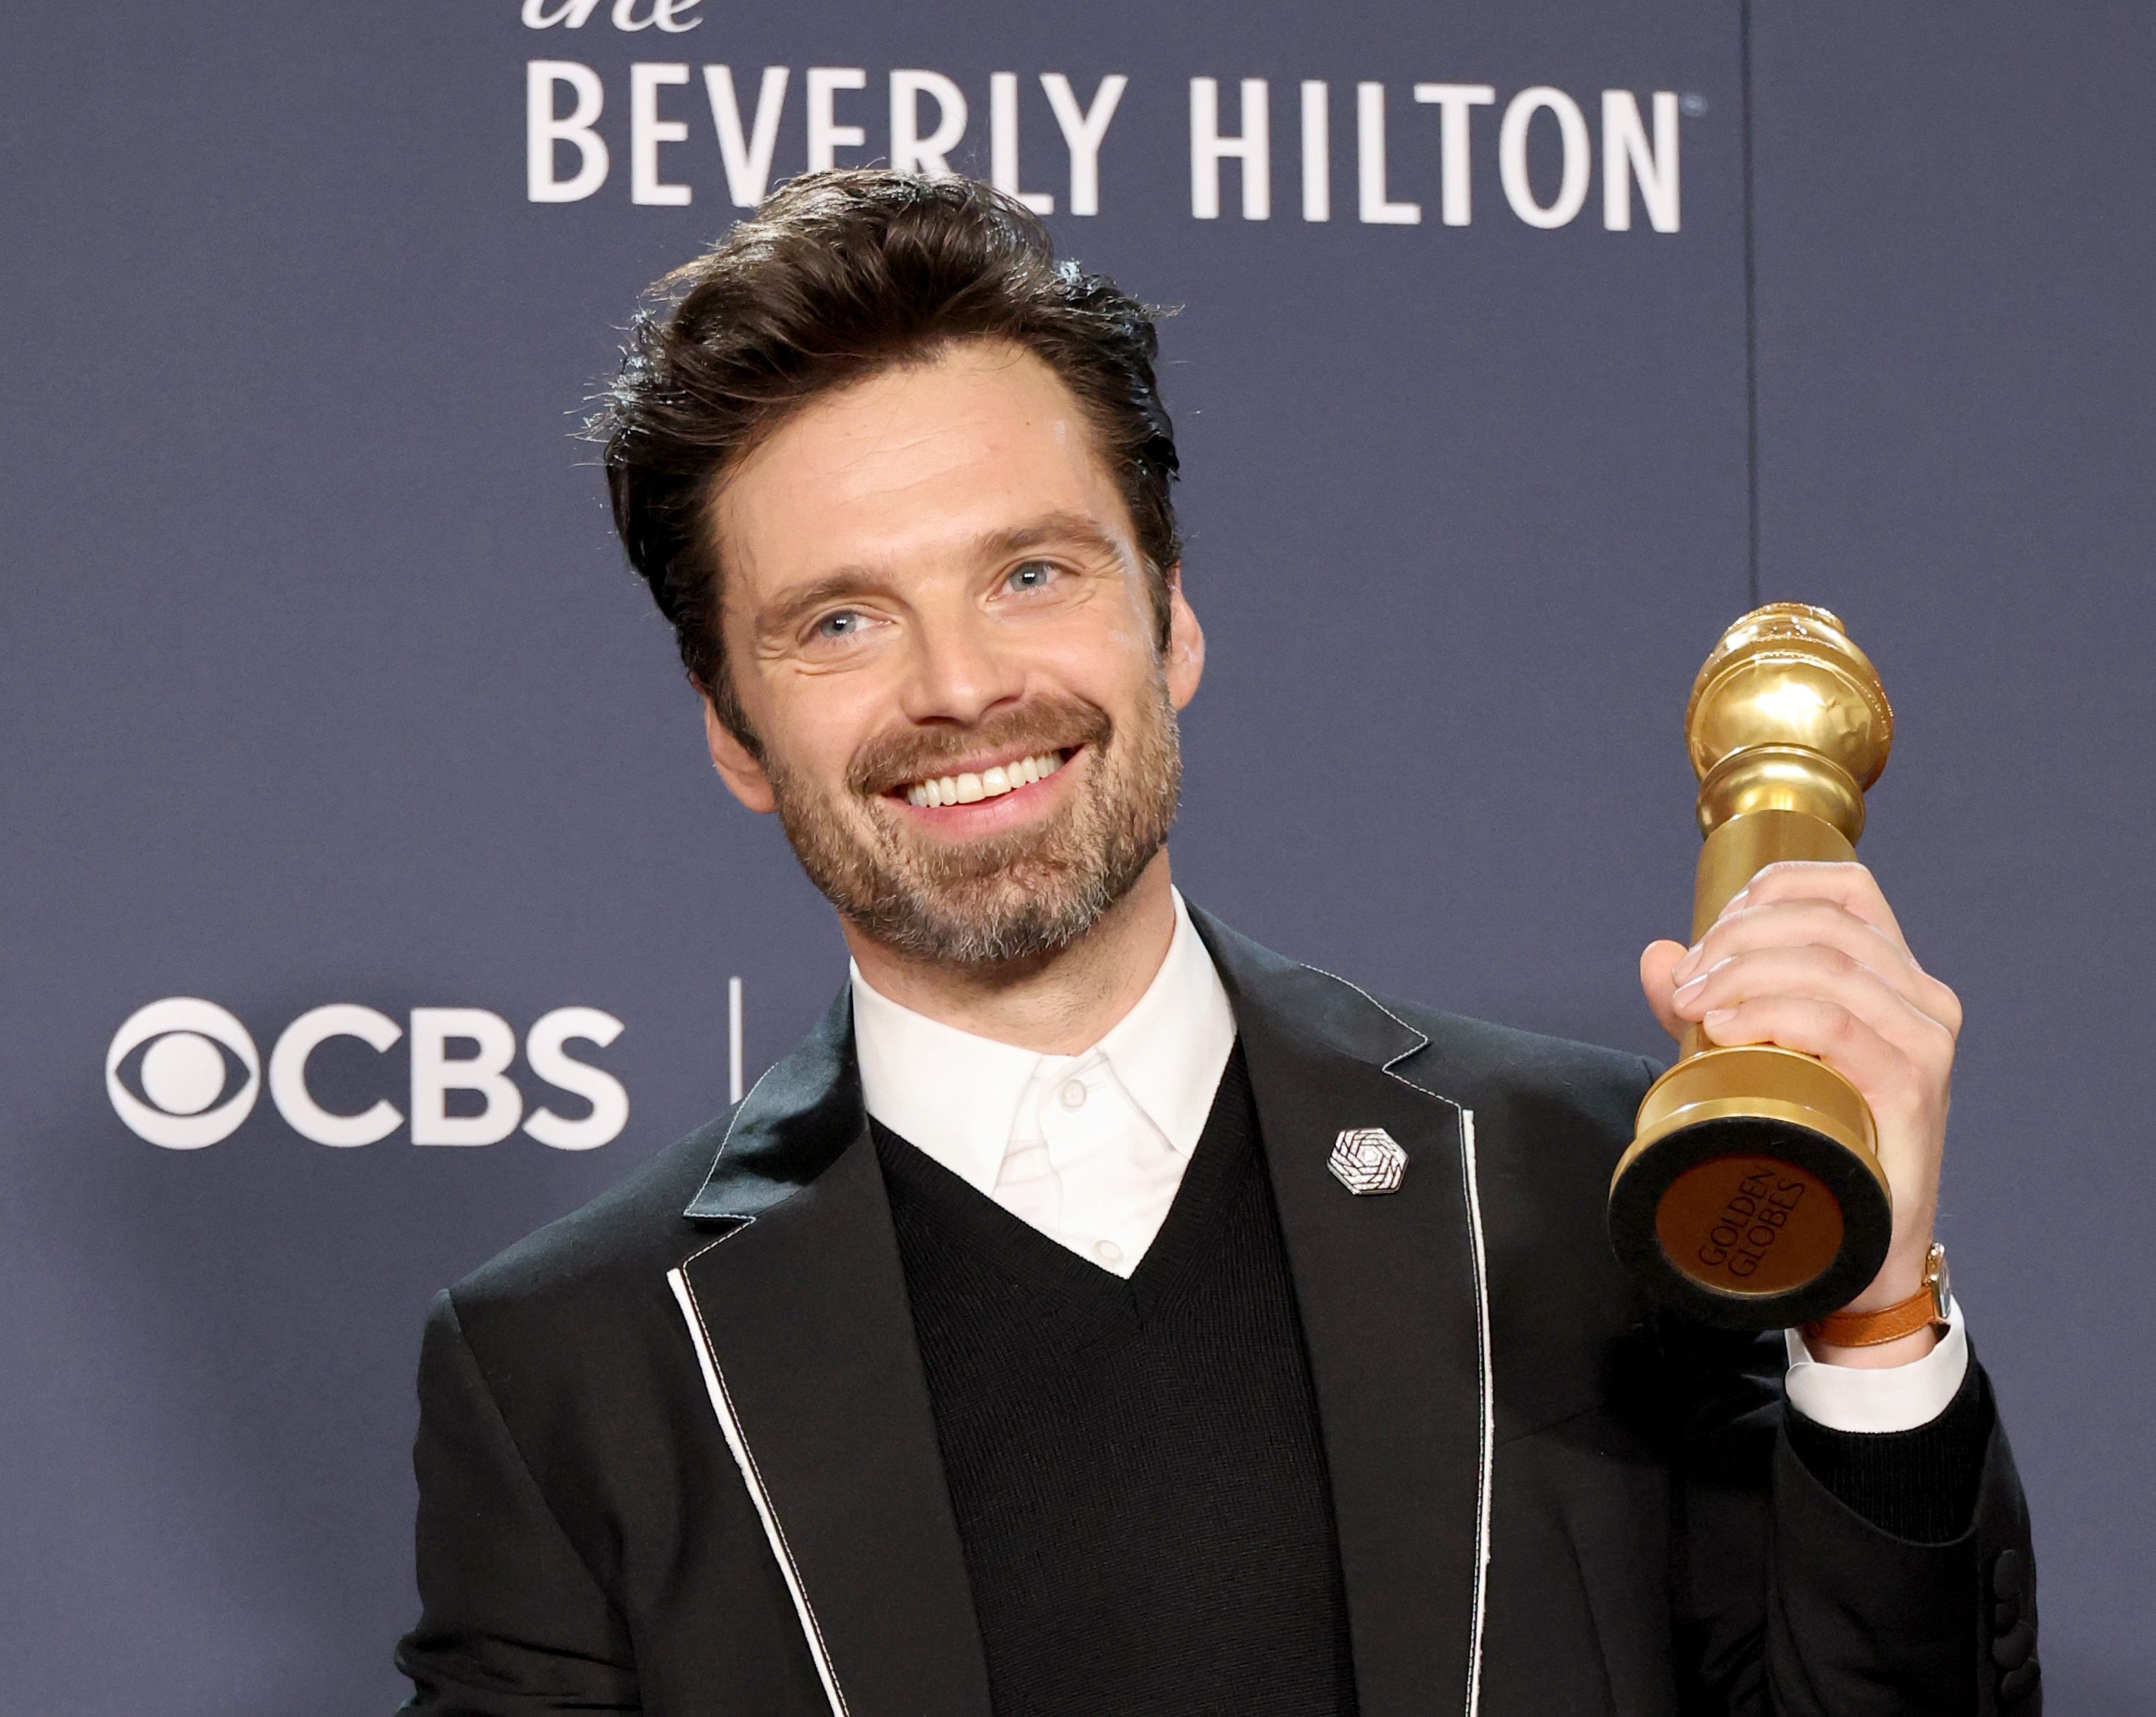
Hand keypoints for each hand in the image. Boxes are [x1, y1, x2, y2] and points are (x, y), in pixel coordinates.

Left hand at [1639, 861, 1961, 1365]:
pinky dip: (1774, 1013)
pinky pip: (1840, 1026)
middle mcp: (1922, 1001)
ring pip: (1830, 967)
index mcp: (1893, 979)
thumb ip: (1707, 1003)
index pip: (1846, 889)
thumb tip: (1658, 955)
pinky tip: (1725, 1028)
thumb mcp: (1752, 1059)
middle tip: (1683, 986)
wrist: (1857, 1252)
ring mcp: (1924, 1045)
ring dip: (1742, 973)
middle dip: (1737, 940)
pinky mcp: (1913, 1091)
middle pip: (1824, 925)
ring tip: (1692, 1007)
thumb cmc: (1810, 1149)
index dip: (1771, 889)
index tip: (1712, 930)